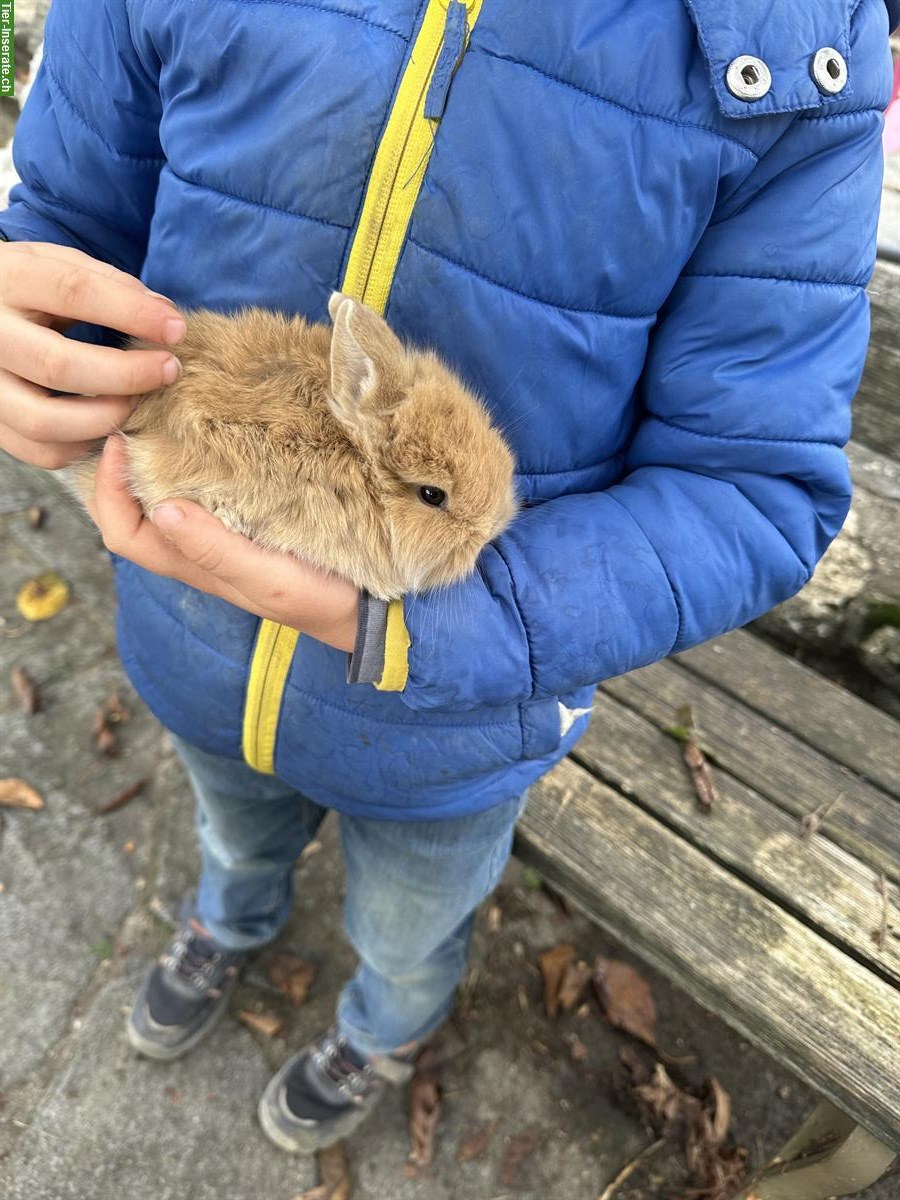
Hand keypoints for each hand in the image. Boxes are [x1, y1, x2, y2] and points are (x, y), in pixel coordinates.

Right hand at [0, 241, 184, 468]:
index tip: (176, 329)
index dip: (131, 312)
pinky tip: (109, 425)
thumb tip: (166, 316)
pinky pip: (39, 450)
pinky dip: (82, 445)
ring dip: (105, 418)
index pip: (72, 291)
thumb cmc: (30, 287)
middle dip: (126, 374)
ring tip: (139, 403)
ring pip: (43, 420)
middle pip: (57, 365)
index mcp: (8, 278)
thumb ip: (109, 283)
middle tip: (168, 371)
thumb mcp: (58, 264)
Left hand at [89, 437, 359, 651]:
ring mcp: (225, 534)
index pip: (122, 531)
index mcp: (193, 563)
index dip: (108, 488)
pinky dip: (202, 459)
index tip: (122, 439)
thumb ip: (213, 549)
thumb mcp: (264, 577)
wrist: (369, 608)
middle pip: (138, 508)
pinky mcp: (253, 518)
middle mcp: (200, 547)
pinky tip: (218, 432)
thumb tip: (161, 507)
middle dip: (128, 464)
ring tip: (173, 413)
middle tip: (141, 412)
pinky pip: (210, 487)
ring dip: (162, 458)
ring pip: (172, 495)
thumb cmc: (317, 596)